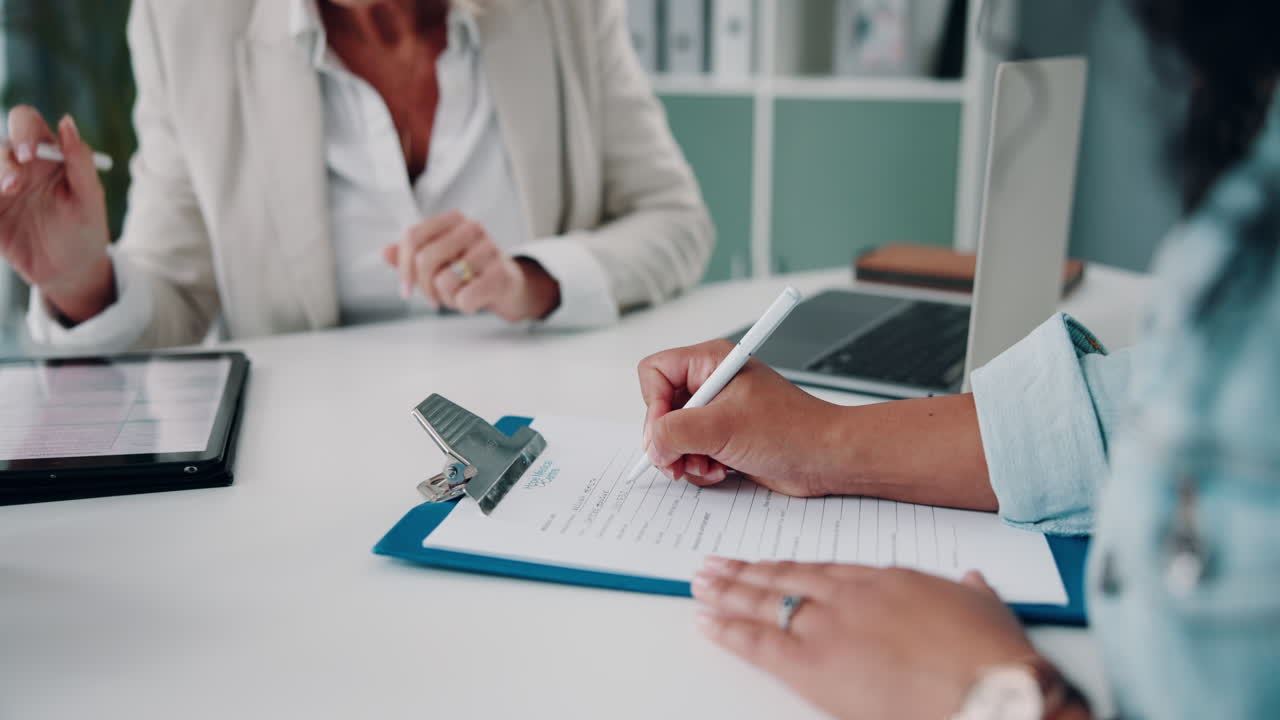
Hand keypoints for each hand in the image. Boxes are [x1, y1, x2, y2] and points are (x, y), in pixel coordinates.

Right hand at [0, 107, 112, 322]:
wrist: (69, 271)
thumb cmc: (85, 230)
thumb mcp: (89, 199)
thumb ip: (79, 160)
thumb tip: (67, 121)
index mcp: (45, 154)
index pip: (25, 123)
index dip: (22, 132)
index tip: (31, 155)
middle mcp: (18, 165)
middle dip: (2, 162)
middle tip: (14, 187)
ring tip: (6, 195)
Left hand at [382, 211, 559, 321]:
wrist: (509, 287)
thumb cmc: (470, 272)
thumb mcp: (438, 262)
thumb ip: (411, 256)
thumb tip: (385, 252)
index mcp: (453, 219)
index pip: (412, 237)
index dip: (402, 267)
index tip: (405, 289)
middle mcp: (472, 227)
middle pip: (425, 259)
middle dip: (423, 287)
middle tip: (432, 300)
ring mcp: (490, 249)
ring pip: (444, 280)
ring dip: (446, 298)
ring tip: (459, 295)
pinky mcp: (501, 274)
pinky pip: (465, 297)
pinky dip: (464, 306)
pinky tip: (474, 301)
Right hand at [637, 339, 846, 495]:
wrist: (827, 459)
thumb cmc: (792, 431)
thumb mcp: (723, 428)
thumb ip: (675, 432)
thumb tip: (651, 445)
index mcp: (711, 362)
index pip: (654, 373)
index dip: (654, 405)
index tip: (666, 432)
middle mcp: (711, 383)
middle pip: (660, 409)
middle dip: (669, 441)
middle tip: (679, 460)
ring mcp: (717, 412)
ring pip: (673, 436)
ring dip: (685, 458)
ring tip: (709, 466)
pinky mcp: (724, 437)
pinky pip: (691, 452)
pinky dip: (699, 467)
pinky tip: (721, 471)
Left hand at [693, 558, 1041, 719]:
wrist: (991, 691)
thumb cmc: (993, 658)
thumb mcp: (986, 611)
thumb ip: (971, 591)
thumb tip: (973, 580)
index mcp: (887, 580)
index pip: (824, 569)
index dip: (790, 568)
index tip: (768, 565)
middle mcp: (851, 596)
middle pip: (785, 578)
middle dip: (745, 573)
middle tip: (714, 565)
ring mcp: (830, 626)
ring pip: (765, 602)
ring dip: (727, 594)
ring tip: (699, 585)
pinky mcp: (815, 665)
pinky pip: (758, 642)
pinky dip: (727, 630)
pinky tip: (705, 621)